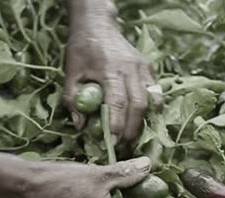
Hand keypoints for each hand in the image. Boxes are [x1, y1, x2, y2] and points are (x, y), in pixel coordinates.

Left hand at [64, 5, 161, 142]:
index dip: (116, 127)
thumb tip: (81, 126)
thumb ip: (73, 100)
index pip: (117, 104)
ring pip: (150, 101)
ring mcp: (143, 68)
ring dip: (142, 121)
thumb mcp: (70, 74)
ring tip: (132, 135)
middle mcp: (131, 69)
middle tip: (123, 145)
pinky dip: (151, 108)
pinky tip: (142, 118)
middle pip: (138, 106)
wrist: (98, 25)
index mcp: (110, 70)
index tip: (112, 143)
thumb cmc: (82, 50)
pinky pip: (154, 92)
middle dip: (132, 130)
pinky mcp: (149, 68)